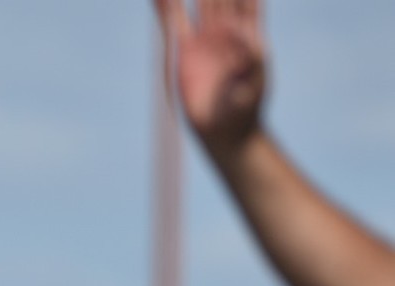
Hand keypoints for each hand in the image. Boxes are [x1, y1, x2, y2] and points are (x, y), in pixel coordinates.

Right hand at [153, 0, 267, 150]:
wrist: (226, 131)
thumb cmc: (246, 108)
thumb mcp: (257, 81)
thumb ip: (253, 56)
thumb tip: (244, 34)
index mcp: (248, 32)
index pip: (246, 0)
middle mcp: (225, 30)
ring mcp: (203, 39)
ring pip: (200, 2)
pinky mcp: (183, 51)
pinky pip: (175, 22)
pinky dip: (168, 6)